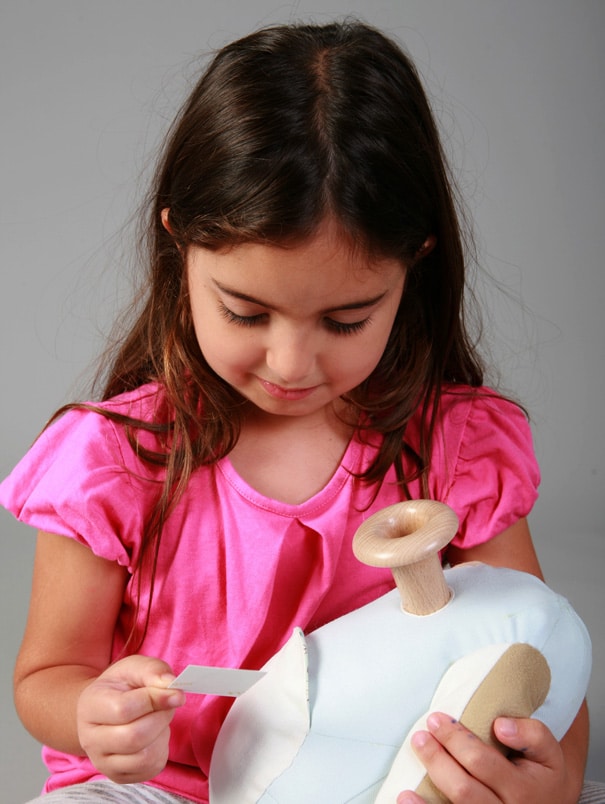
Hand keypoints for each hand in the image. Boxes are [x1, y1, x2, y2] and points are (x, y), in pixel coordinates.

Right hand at [77, 655, 185, 782]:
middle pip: (134, 737)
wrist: (107, 709)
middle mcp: (90, 739)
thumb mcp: (134, 667)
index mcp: (90, 707)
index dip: (155, 700)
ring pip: (143, 757)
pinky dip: (161, 750)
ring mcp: (102, 762)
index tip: (176, 692)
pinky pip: (150, 768)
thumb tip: (171, 685)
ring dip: (162, 734)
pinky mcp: (119, 776)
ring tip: (158, 719)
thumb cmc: (122, 686)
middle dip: (161, 718)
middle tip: (168, 705)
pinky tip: (155, 735)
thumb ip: (153, 671)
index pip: (124, 709)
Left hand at [396, 712, 576, 803]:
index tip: (436, 719)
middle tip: (420, 736)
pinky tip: (406, 801)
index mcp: (522, 789)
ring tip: (408, 778)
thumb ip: (531, 733)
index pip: (482, 762)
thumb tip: (500, 725)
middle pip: (464, 789)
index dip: (456, 739)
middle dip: (437, 760)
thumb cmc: (542, 774)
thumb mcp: (549, 752)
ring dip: (425, 796)